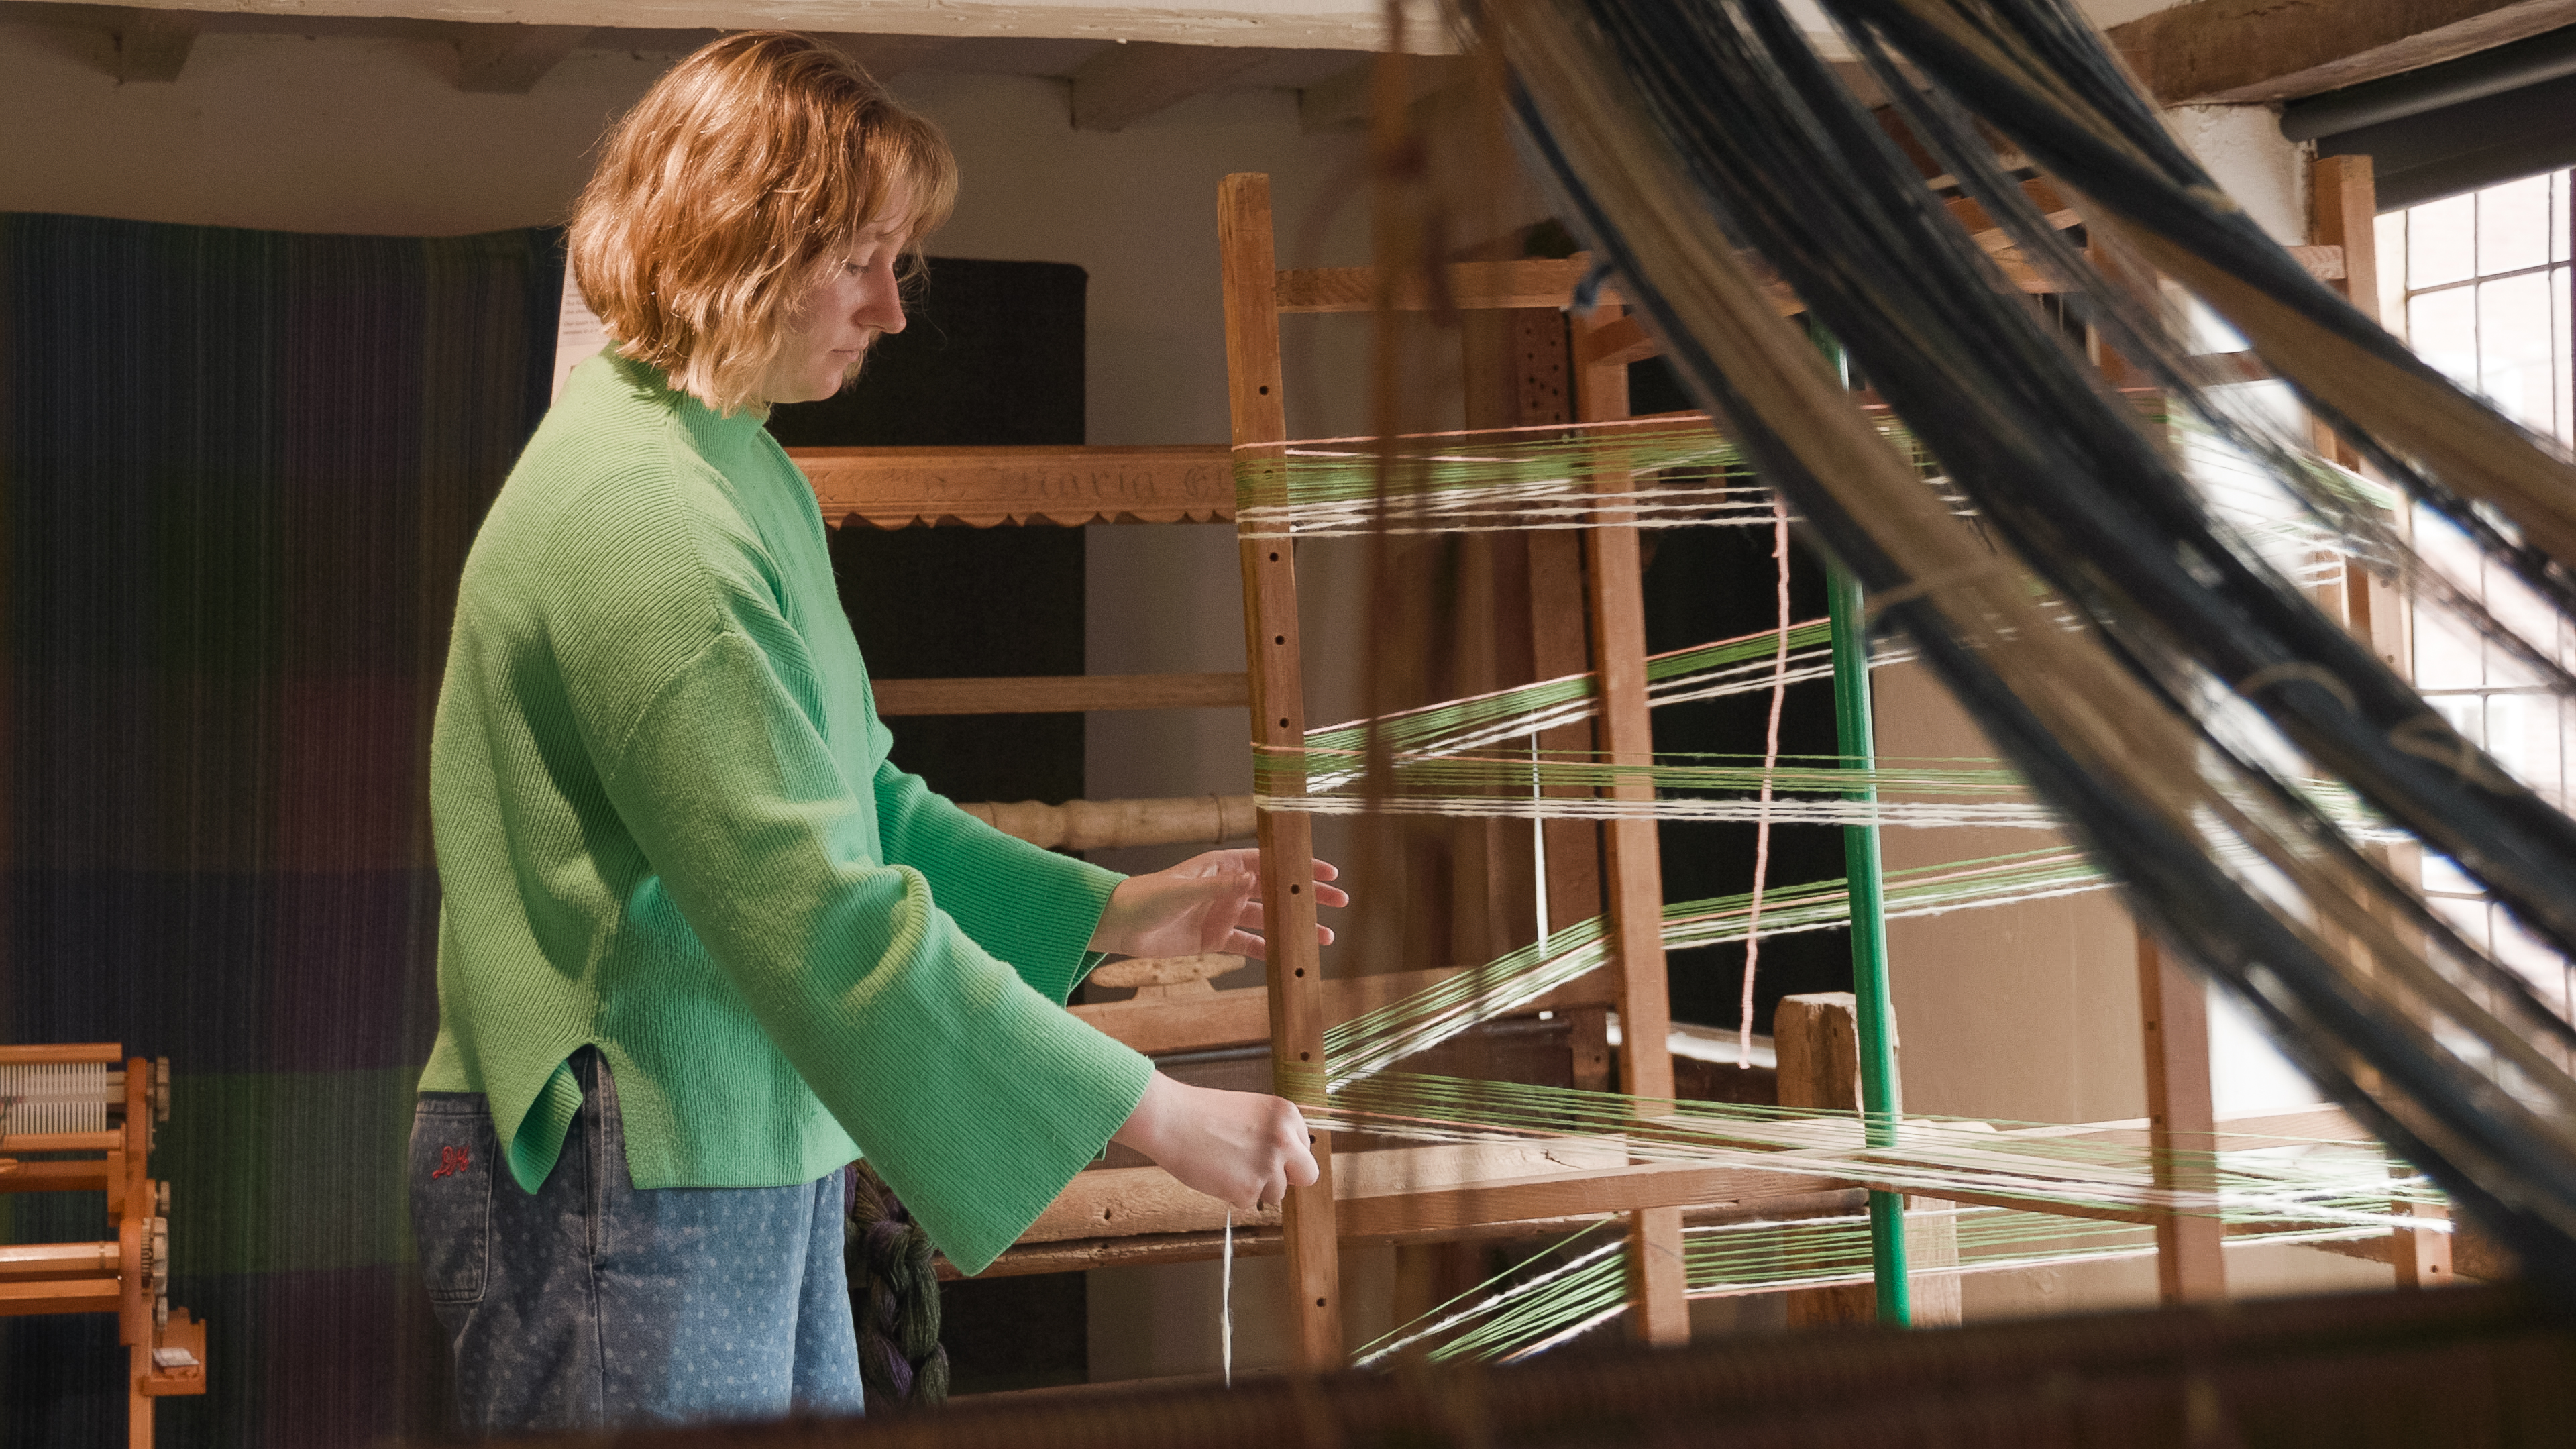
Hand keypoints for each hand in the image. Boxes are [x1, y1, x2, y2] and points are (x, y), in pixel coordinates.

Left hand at [1086, 848, 1348, 960]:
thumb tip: (1253, 880)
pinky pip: (1249, 945)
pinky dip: (1269, 951)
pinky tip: (1290, 957)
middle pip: (1275, 891)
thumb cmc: (1146, 897)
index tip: (1326, 874)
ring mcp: (1223, 914)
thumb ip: (1220, 888)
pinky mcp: (1215, 939)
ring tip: (1323, 937)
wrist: (1119, 925)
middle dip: (1306, 897)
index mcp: (1222, 866)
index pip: (1269, 863)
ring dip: (1294, 927)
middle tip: (1338, 903)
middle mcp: (1227, 888)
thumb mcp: (1184, 890)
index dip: (1298, 867)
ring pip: (1267, 920)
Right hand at [1112, 1072, 1318, 1211]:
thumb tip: (1286, 1164)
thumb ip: (1274, 1134)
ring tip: (1227, 1165)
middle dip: (1287, 1179)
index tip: (1263, 1153)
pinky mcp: (1249, 1189)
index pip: (1304, 1149)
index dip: (1284, 1156)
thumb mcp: (1251, 1112)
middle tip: (1261, 1174)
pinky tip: (1216, 1173)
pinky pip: (1249, 1202)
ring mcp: (1268, 1165)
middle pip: (1307, 1175)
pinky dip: (1233, 1194)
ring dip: (1254, 1187)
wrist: (1169, 1118)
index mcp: (1287, 1114)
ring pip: (1277, 1193)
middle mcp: (1285, 1139)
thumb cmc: (1201, 1114)